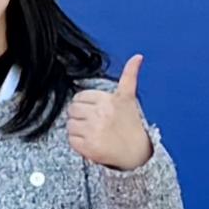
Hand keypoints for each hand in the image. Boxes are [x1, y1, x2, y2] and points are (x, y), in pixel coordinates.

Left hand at [63, 53, 152, 173]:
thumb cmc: (131, 124)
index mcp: (108, 100)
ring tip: (93, 133)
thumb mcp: (129, 97)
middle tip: (93, 123)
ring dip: (78, 130)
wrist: (137, 153)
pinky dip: (78, 143)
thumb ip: (130, 75)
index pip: (79, 97)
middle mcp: (100, 114)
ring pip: (70, 125)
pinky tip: (90, 142)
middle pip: (72, 110)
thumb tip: (138, 56)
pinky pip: (71, 140)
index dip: (85, 105)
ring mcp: (94, 131)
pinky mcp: (89, 147)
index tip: (95, 112)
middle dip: (80, 116)